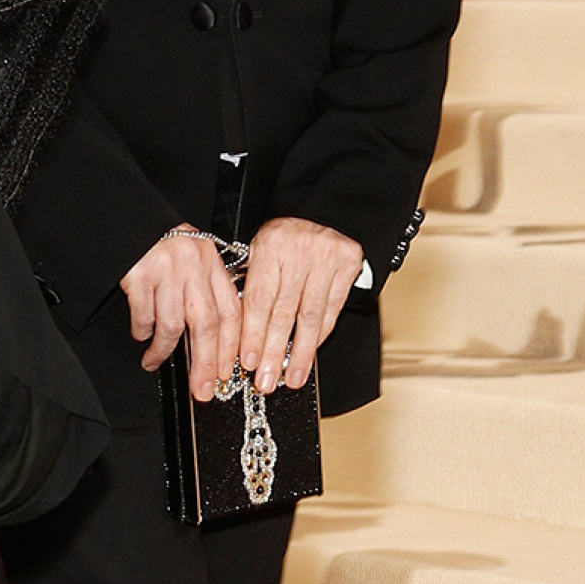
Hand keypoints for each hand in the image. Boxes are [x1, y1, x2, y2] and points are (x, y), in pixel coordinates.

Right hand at [123, 228, 243, 400]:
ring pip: (173, 325)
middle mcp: (193, 266)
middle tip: (202, 389)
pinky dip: (142, 332)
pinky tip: (141, 336)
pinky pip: (144, 315)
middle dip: (206, 362)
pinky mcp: (139, 275)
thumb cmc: (162, 244)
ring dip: (164, 351)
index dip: (230, 347)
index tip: (226, 373)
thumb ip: (206, 290)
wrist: (128, 220)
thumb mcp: (194, 259)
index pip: (230, 311)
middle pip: (207, 324)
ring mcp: (166, 270)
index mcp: (211, 263)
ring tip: (155, 362)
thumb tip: (216, 341)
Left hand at [238, 217, 364, 394]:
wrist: (326, 202)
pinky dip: (320, 334)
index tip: (247, 360)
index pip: (258, 299)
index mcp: (270, 248)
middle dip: (272, 352)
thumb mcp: (260, 243)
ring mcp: (325, 261)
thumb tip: (237, 325)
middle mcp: (298, 255)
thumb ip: (251, 278)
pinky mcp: (347, 267)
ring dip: (299, 353)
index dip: (252, 334)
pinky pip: (331, 308)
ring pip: (310, 316)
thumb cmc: (287, 227)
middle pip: (283, 313)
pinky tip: (309, 352)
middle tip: (264, 381)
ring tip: (291, 378)